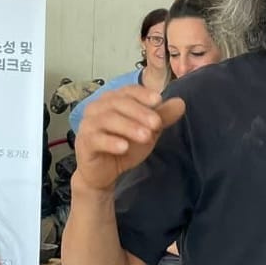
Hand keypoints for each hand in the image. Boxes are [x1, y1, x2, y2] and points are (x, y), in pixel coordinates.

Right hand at [71, 85, 185, 193]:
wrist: (103, 173)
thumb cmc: (122, 146)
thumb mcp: (147, 131)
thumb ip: (161, 117)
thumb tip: (180, 103)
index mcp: (113, 100)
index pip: (128, 91)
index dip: (142, 94)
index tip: (158, 100)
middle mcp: (98, 108)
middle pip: (118, 103)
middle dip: (140, 112)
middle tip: (157, 124)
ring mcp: (89, 125)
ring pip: (108, 119)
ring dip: (129, 127)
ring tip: (146, 137)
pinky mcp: (84, 143)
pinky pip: (96, 139)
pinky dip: (111, 142)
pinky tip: (124, 147)